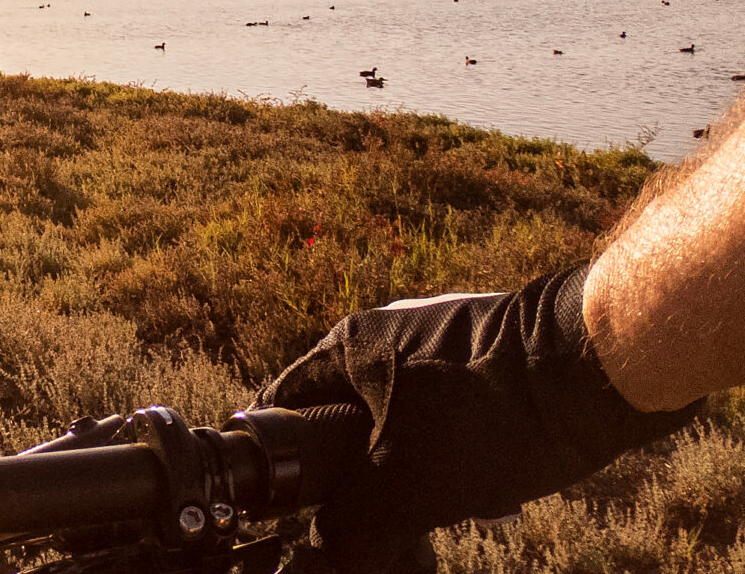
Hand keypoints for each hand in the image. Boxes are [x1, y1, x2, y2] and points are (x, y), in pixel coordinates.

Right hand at [256, 266, 697, 571]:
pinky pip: (452, 410)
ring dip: (415, 468)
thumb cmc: (494, 414)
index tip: (292, 509)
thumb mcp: (408, 486)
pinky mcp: (490, 352)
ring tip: (445, 508)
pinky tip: (490, 482)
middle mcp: (386, 332)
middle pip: (346, 419)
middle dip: (362, 478)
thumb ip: (352, 526)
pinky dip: (458, 450)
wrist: (603, 364)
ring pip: (404, 421)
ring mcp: (442, 337)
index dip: (281, 463)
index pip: (282, 406)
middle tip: (384, 521)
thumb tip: (326, 560)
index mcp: (347, 346)